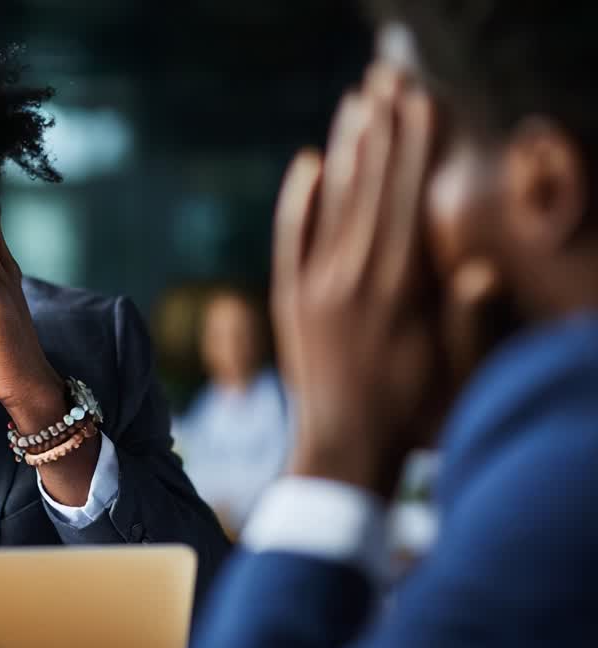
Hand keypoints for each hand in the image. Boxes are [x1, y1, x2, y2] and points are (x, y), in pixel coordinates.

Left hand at [273, 64, 437, 497]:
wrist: (341, 449)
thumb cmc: (412, 415)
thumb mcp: (453, 370)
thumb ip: (466, 319)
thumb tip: (477, 270)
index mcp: (397, 290)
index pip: (407, 200)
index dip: (415, 148)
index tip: (421, 102)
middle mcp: (352, 278)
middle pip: (369, 188)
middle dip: (382, 130)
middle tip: (387, 79)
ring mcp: (315, 286)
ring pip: (331, 203)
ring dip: (344, 149)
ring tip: (355, 102)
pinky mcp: (289, 299)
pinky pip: (289, 237)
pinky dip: (297, 200)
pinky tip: (306, 162)